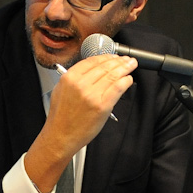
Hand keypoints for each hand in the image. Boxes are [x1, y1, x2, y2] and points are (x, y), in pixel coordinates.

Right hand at [25, 54, 136, 189]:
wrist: (61, 136)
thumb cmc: (61, 117)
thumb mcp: (61, 91)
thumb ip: (74, 79)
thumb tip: (91, 70)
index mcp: (69, 78)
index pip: (91, 61)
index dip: (105, 57)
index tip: (112, 56)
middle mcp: (80, 84)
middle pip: (104, 66)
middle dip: (118, 61)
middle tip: (126, 59)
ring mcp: (92, 95)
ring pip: (113, 75)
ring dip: (125, 68)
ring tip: (131, 65)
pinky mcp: (102, 106)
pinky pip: (118, 88)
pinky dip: (125, 81)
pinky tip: (128, 79)